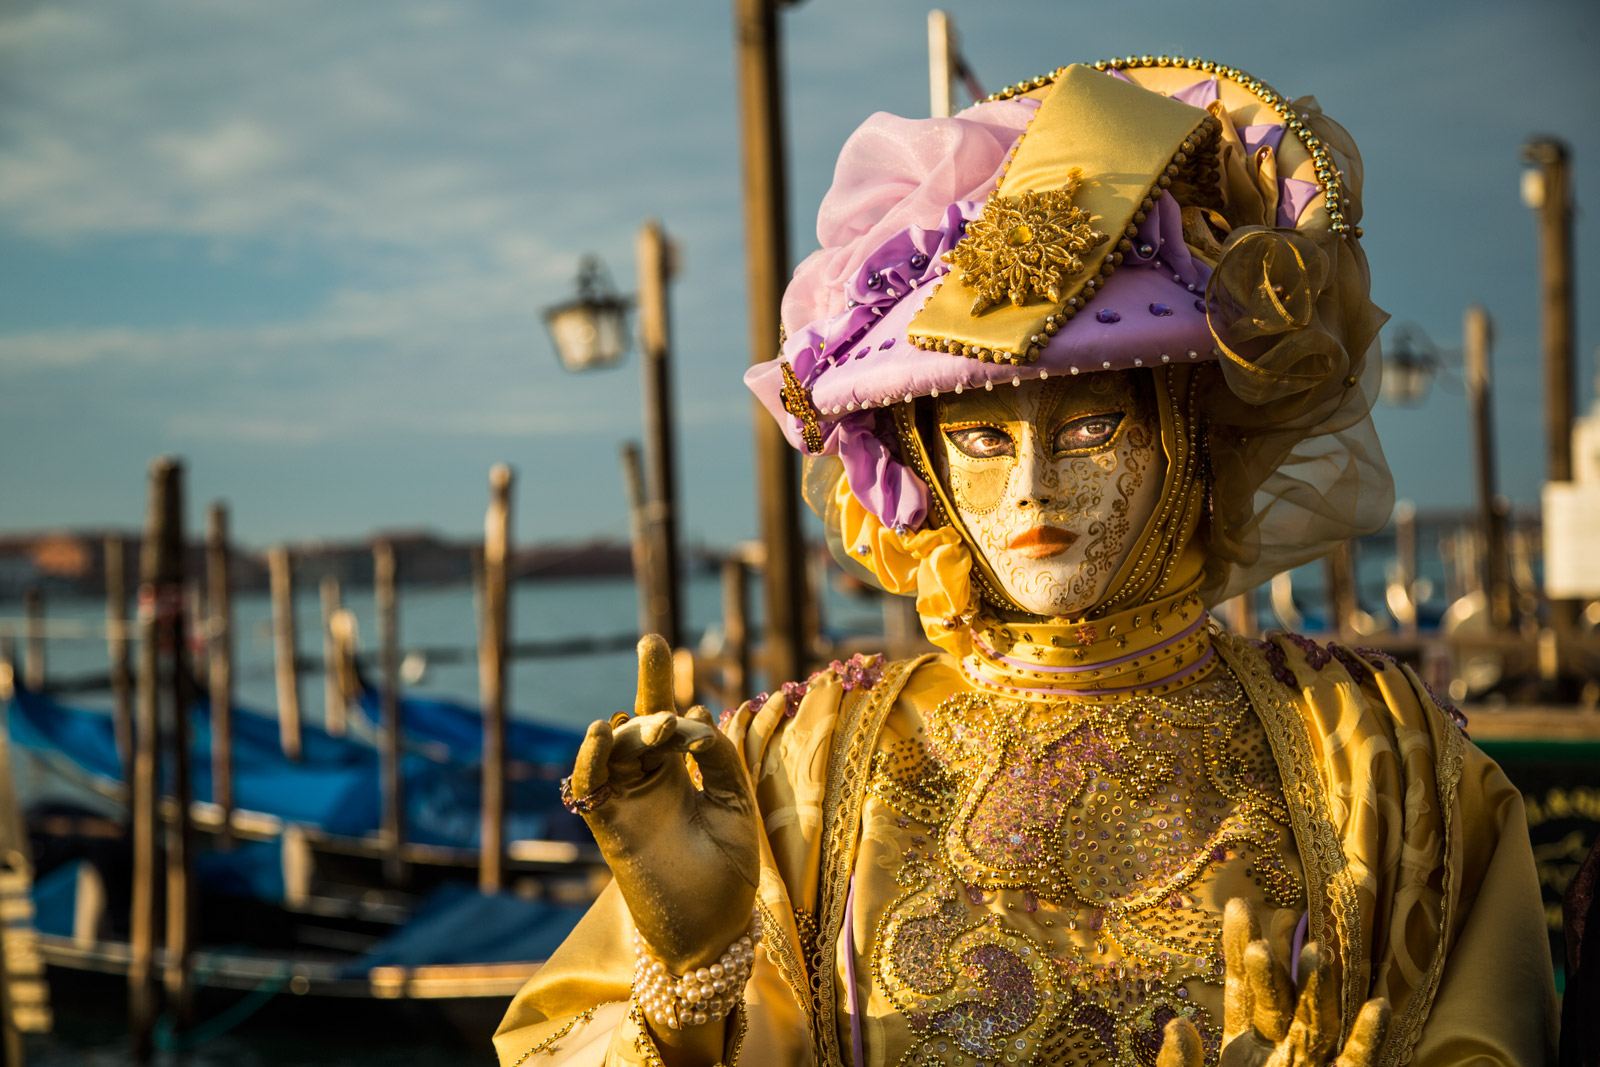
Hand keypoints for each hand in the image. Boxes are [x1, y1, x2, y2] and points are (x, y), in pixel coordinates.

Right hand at [566, 636, 760, 974]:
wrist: (712, 933)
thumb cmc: (728, 875)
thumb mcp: (737, 806)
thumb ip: (720, 760)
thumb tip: (694, 718)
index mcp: (684, 777)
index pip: (676, 727)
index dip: (687, 712)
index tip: (700, 719)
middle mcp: (652, 783)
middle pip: (642, 721)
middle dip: (650, 681)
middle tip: (651, 641)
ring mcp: (628, 801)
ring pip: (617, 746)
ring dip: (633, 728)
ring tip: (655, 729)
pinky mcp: (609, 826)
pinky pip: (589, 784)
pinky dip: (590, 756)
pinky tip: (602, 732)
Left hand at [1158, 898, 1389, 1066]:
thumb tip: (1177, 1023)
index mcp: (1242, 1053)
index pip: (1241, 992)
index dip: (1239, 951)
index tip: (1239, 907)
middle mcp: (1278, 1059)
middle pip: (1279, 1002)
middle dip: (1275, 965)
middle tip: (1272, 926)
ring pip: (1316, 1027)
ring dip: (1320, 991)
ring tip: (1319, 950)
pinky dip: (1365, 1040)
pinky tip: (1377, 1006)